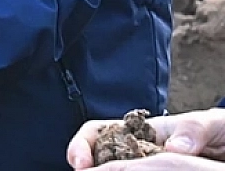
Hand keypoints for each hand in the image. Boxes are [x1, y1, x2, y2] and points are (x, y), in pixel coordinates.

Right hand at [68, 109, 224, 168]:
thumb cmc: (220, 131)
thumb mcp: (212, 124)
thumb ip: (194, 129)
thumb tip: (173, 147)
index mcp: (146, 132)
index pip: (100, 131)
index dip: (83, 144)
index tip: (81, 163)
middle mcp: (140, 150)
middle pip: (97, 153)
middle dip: (83, 163)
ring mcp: (148, 165)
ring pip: (113, 167)